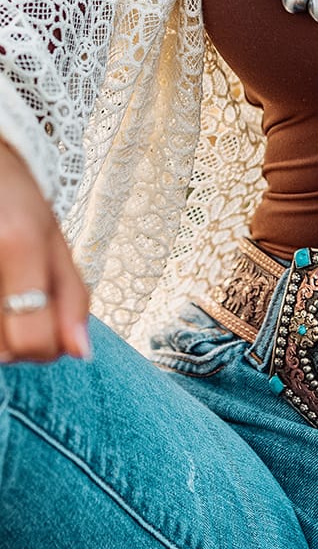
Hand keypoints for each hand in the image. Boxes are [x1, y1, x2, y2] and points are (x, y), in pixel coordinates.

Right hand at [0, 141, 89, 361]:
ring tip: (3, 291)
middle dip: (17, 340)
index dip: (45, 349)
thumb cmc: (12, 197)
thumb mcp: (55, 240)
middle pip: (1, 350)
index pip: (32, 340)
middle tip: (18, 303)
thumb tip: (78, 351)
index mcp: (17, 241)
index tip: (47, 335)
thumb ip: (72, 298)